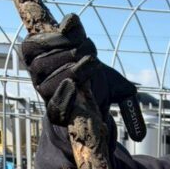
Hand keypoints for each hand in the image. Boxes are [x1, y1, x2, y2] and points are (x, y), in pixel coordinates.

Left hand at [20, 13, 145, 140]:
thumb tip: (140, 137)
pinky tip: (65, 32)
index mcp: (64, 109)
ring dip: (65, 51)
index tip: (77, 86)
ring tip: (81, 46)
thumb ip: (131, 112)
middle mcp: (46, 93)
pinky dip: (50, 38)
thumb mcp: (120, 92)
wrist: (81, 51)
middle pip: (49, 86)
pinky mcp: (29, 53)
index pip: (56, 112)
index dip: (64, 99)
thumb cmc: (100, 77)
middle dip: (73, 69)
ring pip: (42, 66)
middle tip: (91, 61)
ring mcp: (35, 73)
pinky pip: (32, 47)